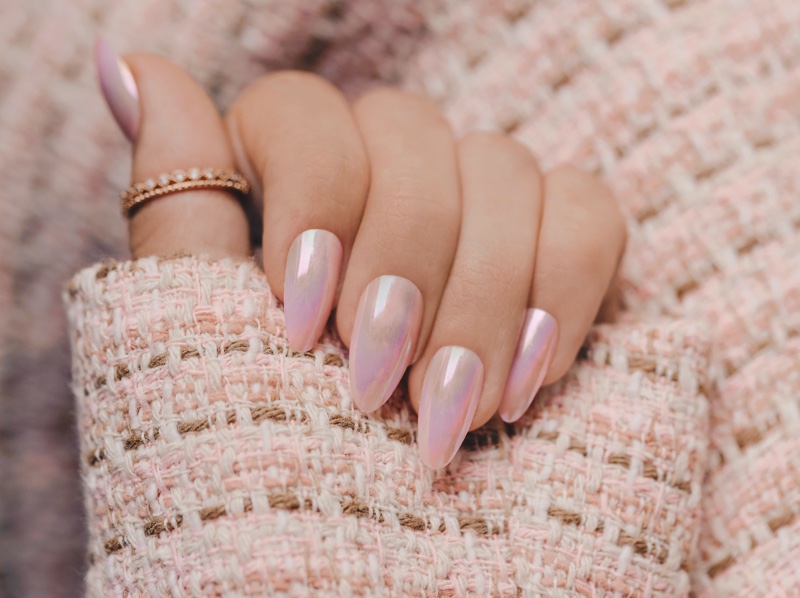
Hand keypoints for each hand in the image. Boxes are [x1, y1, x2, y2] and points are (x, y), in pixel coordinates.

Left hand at [96, 43, 625, 467]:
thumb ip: (182, 200)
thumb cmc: (270, 459)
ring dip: (480, 294)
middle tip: (378, 388)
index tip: (301, 325)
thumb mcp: (207, 334)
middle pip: (414, 131)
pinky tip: (527, 377)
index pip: (306, 109)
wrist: (357, 570)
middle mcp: (385, 186)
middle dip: (405, 265)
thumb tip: (126, 65)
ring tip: (457, 413)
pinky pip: (590, 213)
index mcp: (291, 187)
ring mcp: (477, 217)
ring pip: (506, 164)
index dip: (316, 199)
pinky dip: (562, 289)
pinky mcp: (557, 260)